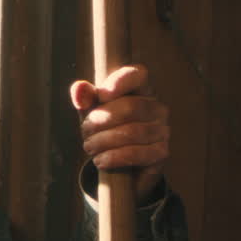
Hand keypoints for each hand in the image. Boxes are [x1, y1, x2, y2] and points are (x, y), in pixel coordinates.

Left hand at [69, 64, 168, 202]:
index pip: (137, 75)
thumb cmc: (105, 130)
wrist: (120, 165)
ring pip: (131, 132)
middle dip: (101, 120)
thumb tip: (79, 88)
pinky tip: (100, 160)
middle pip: (129, 107)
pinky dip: (113, 157)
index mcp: (141, 90)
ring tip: (89, 146)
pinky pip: (136, 153)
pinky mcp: (161, 152)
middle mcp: (156, 107)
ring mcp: (162, 130)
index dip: (119, 82)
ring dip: (102, 141)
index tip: (101, 95)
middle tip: (85, 130)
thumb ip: (86, 98)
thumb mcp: (92, 112)